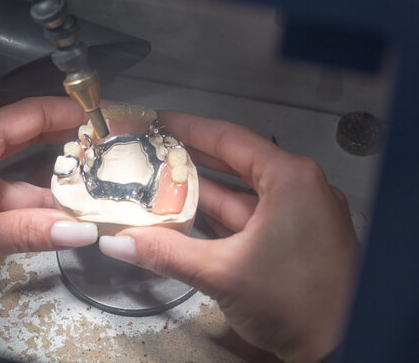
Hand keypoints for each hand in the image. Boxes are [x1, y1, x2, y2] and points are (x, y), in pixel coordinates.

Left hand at [0, 97, 97, 302]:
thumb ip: (25, 233)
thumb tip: (84, 231)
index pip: (29, 116)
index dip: (71, 111)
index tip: (109, 114)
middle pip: (34, 142)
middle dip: (74, 144)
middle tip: (118, 149)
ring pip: (27, 180)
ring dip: (61, 188)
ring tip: (106, 192)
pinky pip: (14, 205)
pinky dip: (39, 213)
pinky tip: (68, 223)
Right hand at [99, 112, 359, 361]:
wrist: (343, 349)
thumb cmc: (298, 304)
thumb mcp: (223, 273)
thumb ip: (166, 253)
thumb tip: (118, 243)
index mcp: (290, 179)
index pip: (230, 139)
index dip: (190, 128)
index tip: (159, 121)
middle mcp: (298, 188)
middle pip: (234, 162)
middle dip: (192, 158)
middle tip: (154, 149)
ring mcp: (298, 214)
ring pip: (241, 193)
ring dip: (202, 191)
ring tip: (160, 181)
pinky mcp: (295, 238)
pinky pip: (250, 216)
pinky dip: (220, 216)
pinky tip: (187, 216)